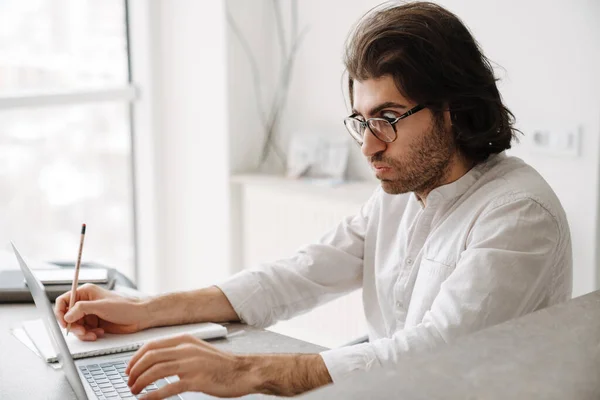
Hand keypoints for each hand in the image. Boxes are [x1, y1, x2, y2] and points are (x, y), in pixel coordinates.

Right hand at [54, 283, 148, 340]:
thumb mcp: (101, 306)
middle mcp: (86, 303)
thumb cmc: (125, 306)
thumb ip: (82, 309)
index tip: (64, 322)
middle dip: (73, 326)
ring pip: (76, 326)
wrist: (139, 316)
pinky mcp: (95, 324)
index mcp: (86, 292)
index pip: (64, 300)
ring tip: (93, 334)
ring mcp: (90, 314)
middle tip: (82, 331)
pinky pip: (84, 332)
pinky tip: (99, 333)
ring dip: (82, 333)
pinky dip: (89, 335)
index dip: (60, 312)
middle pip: (68, 316)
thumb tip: (67, 316)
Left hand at [125, 334, 253, 398]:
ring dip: (140, 382)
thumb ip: (179, 351)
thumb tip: (157, 360)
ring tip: (134, 391)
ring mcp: (191, 364)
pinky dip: (152, 395)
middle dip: (135, 371)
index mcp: (185, 340)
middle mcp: (186, 349)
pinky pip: (168, 388)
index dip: (136, 358)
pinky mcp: (196, 380)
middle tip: (129, 381)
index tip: (129, 368)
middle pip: (150, 357)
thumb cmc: (221, 363)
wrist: (243, 371)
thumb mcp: (198, 349)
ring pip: (156, 371)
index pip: (151, 345)